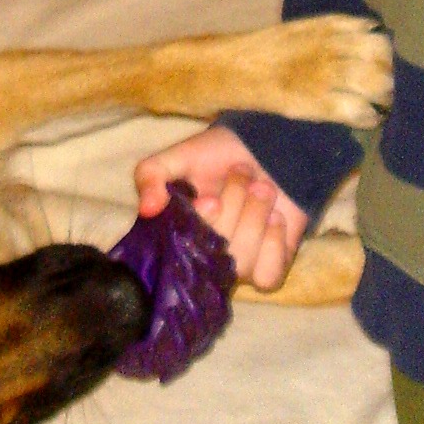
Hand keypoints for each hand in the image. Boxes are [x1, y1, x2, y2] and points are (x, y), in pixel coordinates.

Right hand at [133, 123, 308, 291]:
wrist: (264, 147)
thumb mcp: (177, 157)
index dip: (199, 226)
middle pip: (215, 255)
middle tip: (241, 172)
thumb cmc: (216, 156)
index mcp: (178, 234)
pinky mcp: (269, 268)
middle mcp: (205, 256)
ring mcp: (237, 264)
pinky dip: (273, 245)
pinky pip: (269, 277)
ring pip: (242, 265)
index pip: (178, 251)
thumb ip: (151, 175)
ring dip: (254, 219)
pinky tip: (276, 218)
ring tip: (262, 188)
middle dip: (233, 207)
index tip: (210, 199)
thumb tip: (147, 209)